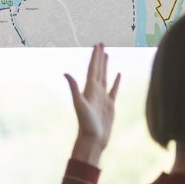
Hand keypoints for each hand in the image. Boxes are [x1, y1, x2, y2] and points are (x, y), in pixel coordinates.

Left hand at [66, 43, 120, 164]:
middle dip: (99, 57)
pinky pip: (114, 89)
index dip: (95, 56)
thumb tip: (66, 73)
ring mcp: (103, 97)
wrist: (93, 139)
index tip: (98, 45)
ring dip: (106, 66)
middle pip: (98, 70)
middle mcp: (96, 91)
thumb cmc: (85, 123)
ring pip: (105, 77)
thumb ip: (74, 88)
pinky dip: (116, 81)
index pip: (93, 68)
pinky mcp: (110, 105)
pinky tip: (118, 74)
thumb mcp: (79, 104)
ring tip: (107, 55)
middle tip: (101, 44)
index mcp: (89, 89)